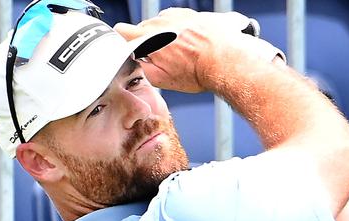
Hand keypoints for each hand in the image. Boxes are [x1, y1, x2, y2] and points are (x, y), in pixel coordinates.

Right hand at [115, 8, 252, 92]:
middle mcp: (161, 22)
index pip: (122, 31)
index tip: (131, 50)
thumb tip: (136, 61)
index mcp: (149, 38)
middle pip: (143, 28)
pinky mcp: (191, 13)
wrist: (226, 61)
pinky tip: (191, 44)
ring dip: (166, 35)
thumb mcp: (162, 80)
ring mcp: (177, 15)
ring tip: (181, 52)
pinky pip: (178, 20)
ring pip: (161, 23)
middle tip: (163, 59)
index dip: (124, 41)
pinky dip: (181, 30)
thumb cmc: (198, 72)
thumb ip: (142, 68)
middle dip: (149, 42)